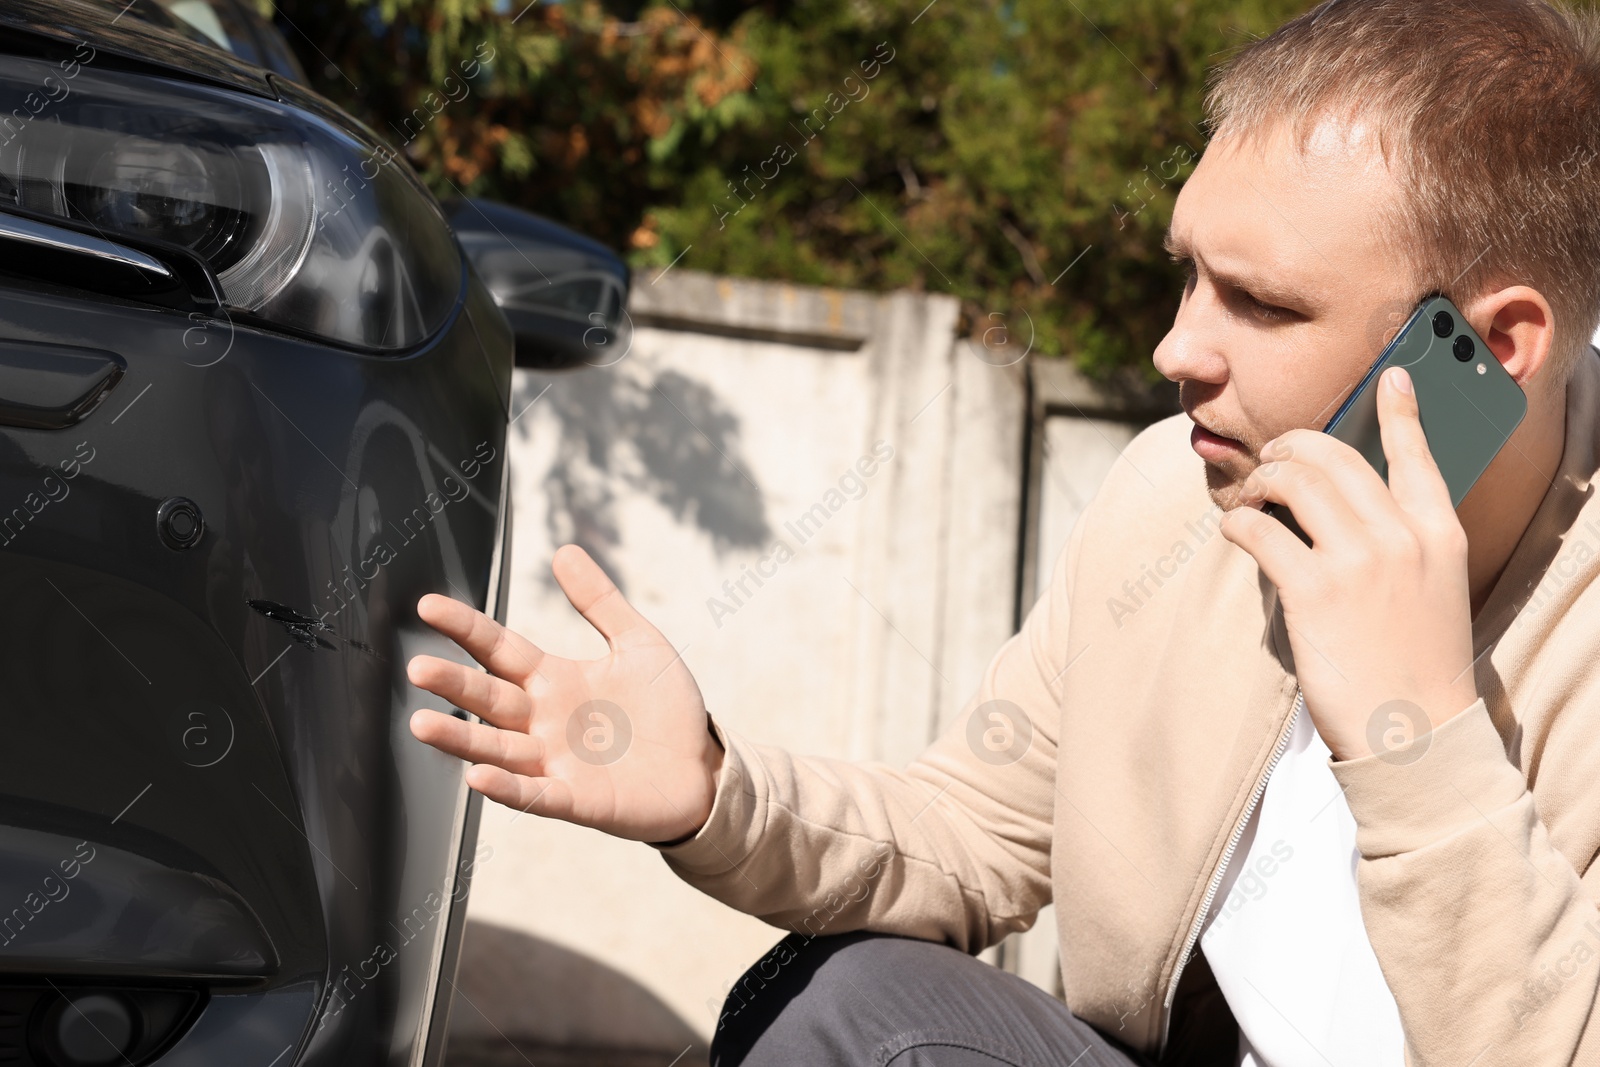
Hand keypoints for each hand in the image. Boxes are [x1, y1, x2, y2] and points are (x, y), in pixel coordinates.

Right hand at [406, 544, 721, 841]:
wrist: (704, 770)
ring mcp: (555, 763)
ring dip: (460, 740)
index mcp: (555, 680)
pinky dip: (507, 788)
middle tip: (417, 667)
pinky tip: (478, 777)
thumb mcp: (639, 643)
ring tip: (422, 724)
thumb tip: (565, 551)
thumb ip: (600, 601)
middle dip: (452, 684)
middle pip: (488, 699)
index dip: (466, 628)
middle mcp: (544, 721)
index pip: (499, 649)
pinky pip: (534, 795)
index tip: (428, 606)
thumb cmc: (668, 710)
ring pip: (497, 749)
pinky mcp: (577, 800)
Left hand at [1219, 366, 1478, 759]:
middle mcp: (1401, 536)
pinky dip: (1239, 523)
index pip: (1420, 456)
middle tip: (1272, 457)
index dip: (1403, 412)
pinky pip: (1260, 530)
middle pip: (1336, 456)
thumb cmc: (1416, 666)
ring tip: (1250, 496)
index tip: (1391, 377)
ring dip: (1261, 479)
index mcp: (1439, 534)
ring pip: (1294, 481)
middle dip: (1294, 446)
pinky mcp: (1313, 590)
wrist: (1417, 734)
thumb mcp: (1433, 593)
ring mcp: (1358, 560)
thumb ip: (1402, 546)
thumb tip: (1342, 511)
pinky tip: (1235, 531)